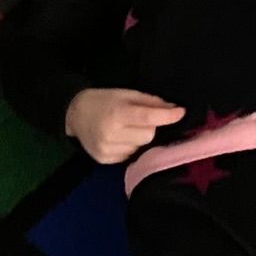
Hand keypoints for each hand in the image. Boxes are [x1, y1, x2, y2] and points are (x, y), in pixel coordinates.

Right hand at [64, 87, 184, 163]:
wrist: (74, 114)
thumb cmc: (103, 100)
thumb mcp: (126, 94)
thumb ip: (150, 101)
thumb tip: (174, 109)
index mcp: (117, 114)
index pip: (148, 118)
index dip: (167, 116)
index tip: (181, 112)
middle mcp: (111, 135)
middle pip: (148, 135)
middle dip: (149, 127)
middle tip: (138, 119)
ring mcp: (108, 150)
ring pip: (140, 148)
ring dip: (139, 139)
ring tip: (126, 129)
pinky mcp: (105, 160)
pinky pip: (130, 156)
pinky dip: (130, 147)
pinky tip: (120, 139)